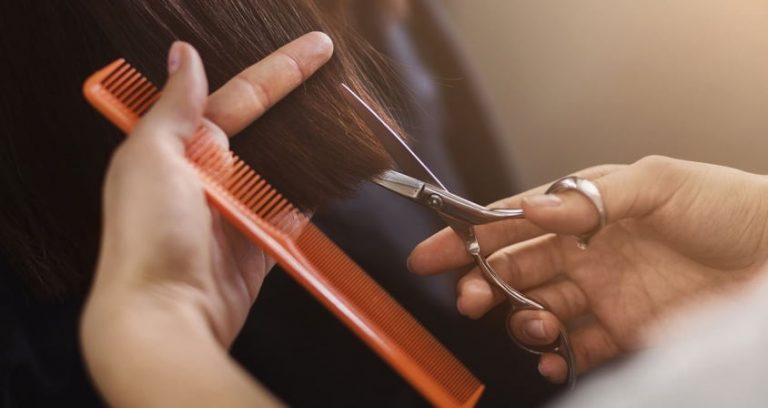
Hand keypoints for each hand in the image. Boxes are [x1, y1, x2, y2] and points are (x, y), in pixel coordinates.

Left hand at [81, 33, 331, 406]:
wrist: (165, 316)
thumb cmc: (146, 239)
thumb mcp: (150, 158)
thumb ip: (174, 107)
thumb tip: (183, 56)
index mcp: (180, 148)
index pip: (240, 97)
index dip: (281, 71)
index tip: (316, 49)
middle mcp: (209, 176)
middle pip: (266, 129)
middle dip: (299, 103)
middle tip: (336, 76)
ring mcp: (237, 211)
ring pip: (283, 169)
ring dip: (310, 149)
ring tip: (343, 123)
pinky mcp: (259, 245)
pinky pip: (294, 212)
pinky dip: (313, 197)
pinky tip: (334, 177)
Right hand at [409, 156, 767, 382]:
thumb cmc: (728, 207)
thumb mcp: (659, 183)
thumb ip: (589, 199)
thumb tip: (530, 210)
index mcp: (585, 209)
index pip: (514, 222)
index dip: (469, 236)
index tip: (431, 253)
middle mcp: (588, 251)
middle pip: (516, 269)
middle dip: (482, 283)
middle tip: (468, 299)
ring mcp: (604, 293)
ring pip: (539, 309)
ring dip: (520, 320)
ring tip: (531, 324)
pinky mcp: (624, 331)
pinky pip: (577, 349)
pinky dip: (556, 359)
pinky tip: (553, 360)